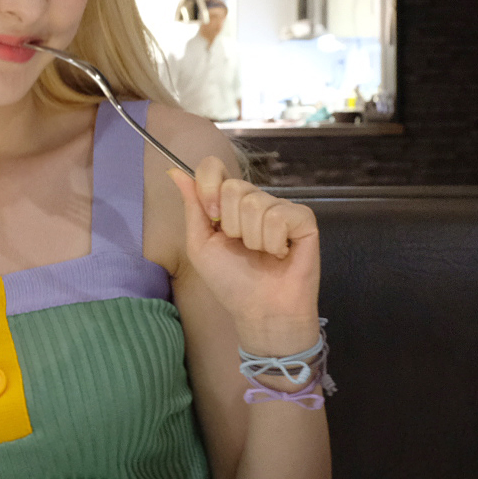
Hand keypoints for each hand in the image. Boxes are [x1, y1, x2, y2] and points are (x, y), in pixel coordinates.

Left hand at [169, 157, 319, 356]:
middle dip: (231, 224)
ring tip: (262, 255)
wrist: (260, 310)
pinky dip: (274, 242)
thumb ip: (192, 207)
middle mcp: (255, 200)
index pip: (213, 168)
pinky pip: (279, 216)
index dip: (209, 187)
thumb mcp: (201, 245)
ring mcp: (280, 207)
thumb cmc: (231, 281)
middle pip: (234, 187)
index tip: (212, 217)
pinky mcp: (303, 219)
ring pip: (256, 203)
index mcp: (228, 204)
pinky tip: (280, 254)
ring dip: (253, 239)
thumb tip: (174, 171)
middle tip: (241, 247)